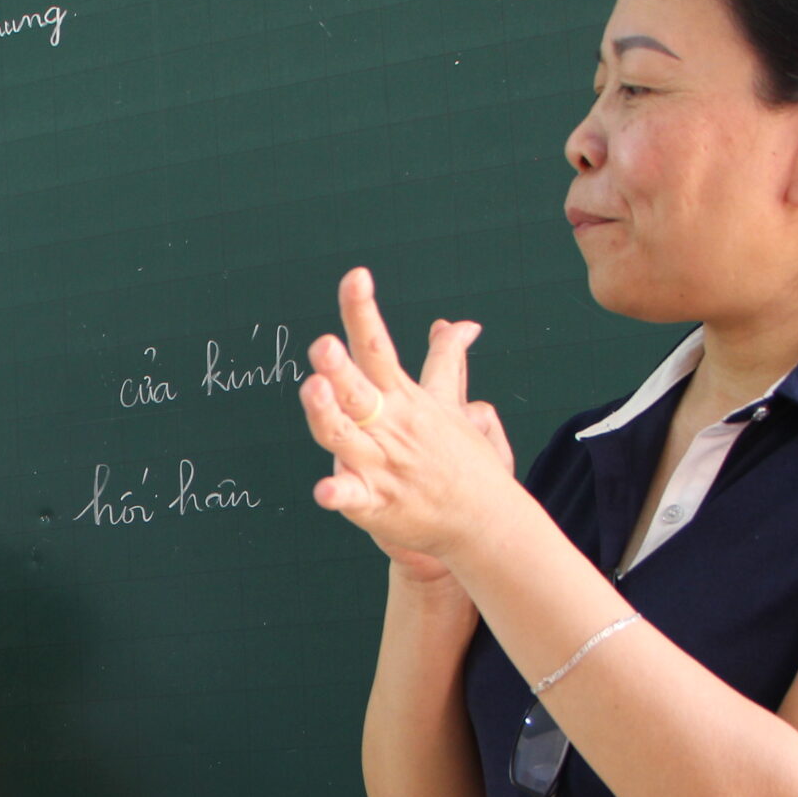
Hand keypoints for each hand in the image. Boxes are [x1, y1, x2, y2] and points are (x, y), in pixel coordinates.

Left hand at [301, 267, 519, 565]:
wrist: (484, 520)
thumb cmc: (461, 459)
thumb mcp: (452, 404)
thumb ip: (447, 361)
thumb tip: (457, 324)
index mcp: (402, 399)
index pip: (377, 346)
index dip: (362, 311)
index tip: (356, 276)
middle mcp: (388, 427)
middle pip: (357, 390)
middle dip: (339, 367)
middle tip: (323, 345)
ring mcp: (380, 466)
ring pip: (343, 437)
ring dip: (327, 414)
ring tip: (313, 390)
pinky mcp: (376, 505)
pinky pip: (353, 497)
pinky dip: (339, 493)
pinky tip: (324, 490)